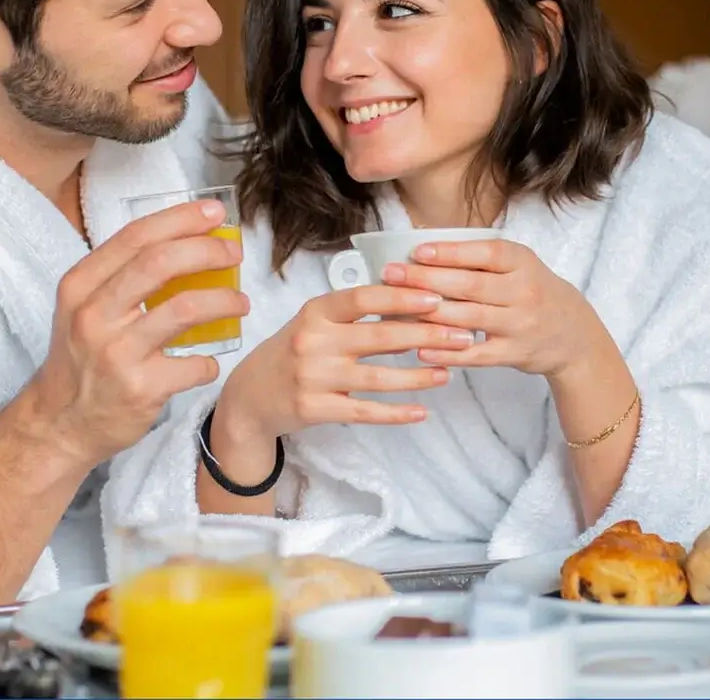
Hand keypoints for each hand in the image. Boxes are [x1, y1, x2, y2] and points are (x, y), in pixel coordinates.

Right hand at [30, 198, 247, 464]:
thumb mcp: (84, 307)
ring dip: (224, 301)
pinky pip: (195, 364)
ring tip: (240, 302)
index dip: (180, 219)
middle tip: (233, 253)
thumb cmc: (82, 357)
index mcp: (80, 285)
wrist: (59, 423)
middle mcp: (93, 315)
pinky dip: (210, 361)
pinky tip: (209, 360)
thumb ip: (122, 276)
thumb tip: (185, 241)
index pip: (135, 236)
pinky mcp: (141, 388)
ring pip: (185, 308)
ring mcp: (117, 353)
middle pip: (160, 262)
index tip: (214, 214)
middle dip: (207, 250)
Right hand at [215, 285, 477, 442]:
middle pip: (378, 336)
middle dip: (426, 335)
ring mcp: (313, 377)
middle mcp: (312, 341)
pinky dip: (396, 412)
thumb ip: (350, 313)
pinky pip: (364, 411)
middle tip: (460, 335)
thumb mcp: (312, 323)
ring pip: (378, 378)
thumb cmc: (290, 353)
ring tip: (447, 372)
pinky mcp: (315, 409)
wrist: (248, 397)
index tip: (435, 298)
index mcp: (314, 312)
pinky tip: (422, 410)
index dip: (401, 297)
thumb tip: (407, 298)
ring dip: (418, 376)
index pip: (362, 297)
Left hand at [385, 237, 611, 378]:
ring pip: (469, 319)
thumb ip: (479, 259)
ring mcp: (520, 325)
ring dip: (429, 314)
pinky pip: (477, 354)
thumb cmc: (532, 291)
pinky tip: (420, 348)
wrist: (575, 335)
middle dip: (427, 280)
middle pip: (470, 286)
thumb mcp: (518, 265)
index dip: (450, 253)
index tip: (416, 252)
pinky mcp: (515, 354)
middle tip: (392, 275)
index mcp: (522, 262)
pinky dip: (447, 352)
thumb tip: (422, 253)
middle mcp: (524, 292)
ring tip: (395, 308)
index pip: (485, 254)